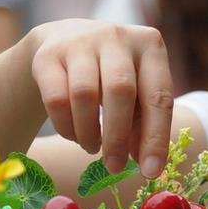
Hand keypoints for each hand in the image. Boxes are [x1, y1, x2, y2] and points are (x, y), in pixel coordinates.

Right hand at [29, 19, 173, 176]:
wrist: (64, 41)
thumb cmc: (111, 75)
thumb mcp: (136, 93)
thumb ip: (143, 125)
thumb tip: (147, 166)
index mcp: (150, 46)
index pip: (159, 96)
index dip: (156, 137)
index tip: (151, 172)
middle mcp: (117, 37)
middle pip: (120, 91)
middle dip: (118, 138)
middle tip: (115, 167)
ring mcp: (80, 42)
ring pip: (84, 95)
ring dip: (89, 132)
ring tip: (92, 147)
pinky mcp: (48, 55)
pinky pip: (56, 99)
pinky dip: (66, 126)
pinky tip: (73, 134)